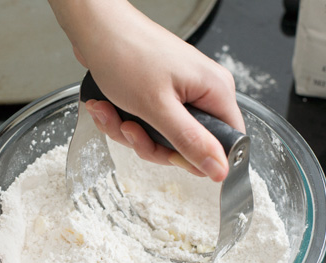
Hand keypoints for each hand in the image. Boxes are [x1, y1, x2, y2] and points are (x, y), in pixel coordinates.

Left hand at [56, 0, 242, 179]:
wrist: (97, 30)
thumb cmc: (127, 54)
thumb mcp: (159, 109)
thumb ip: (191, 142)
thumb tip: (220, 170)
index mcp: (215, 90)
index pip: (229, 142)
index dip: (202, 160)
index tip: (173, 156)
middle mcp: (202, 91)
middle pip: (190, 147)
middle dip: (153, 146)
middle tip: (132, 129)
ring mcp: (181, 93)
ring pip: (163, 141)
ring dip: (133, 134)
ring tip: (115, 113)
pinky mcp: (161, 95)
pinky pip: (149, 127)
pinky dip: (125, 122)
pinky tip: (109, 107)